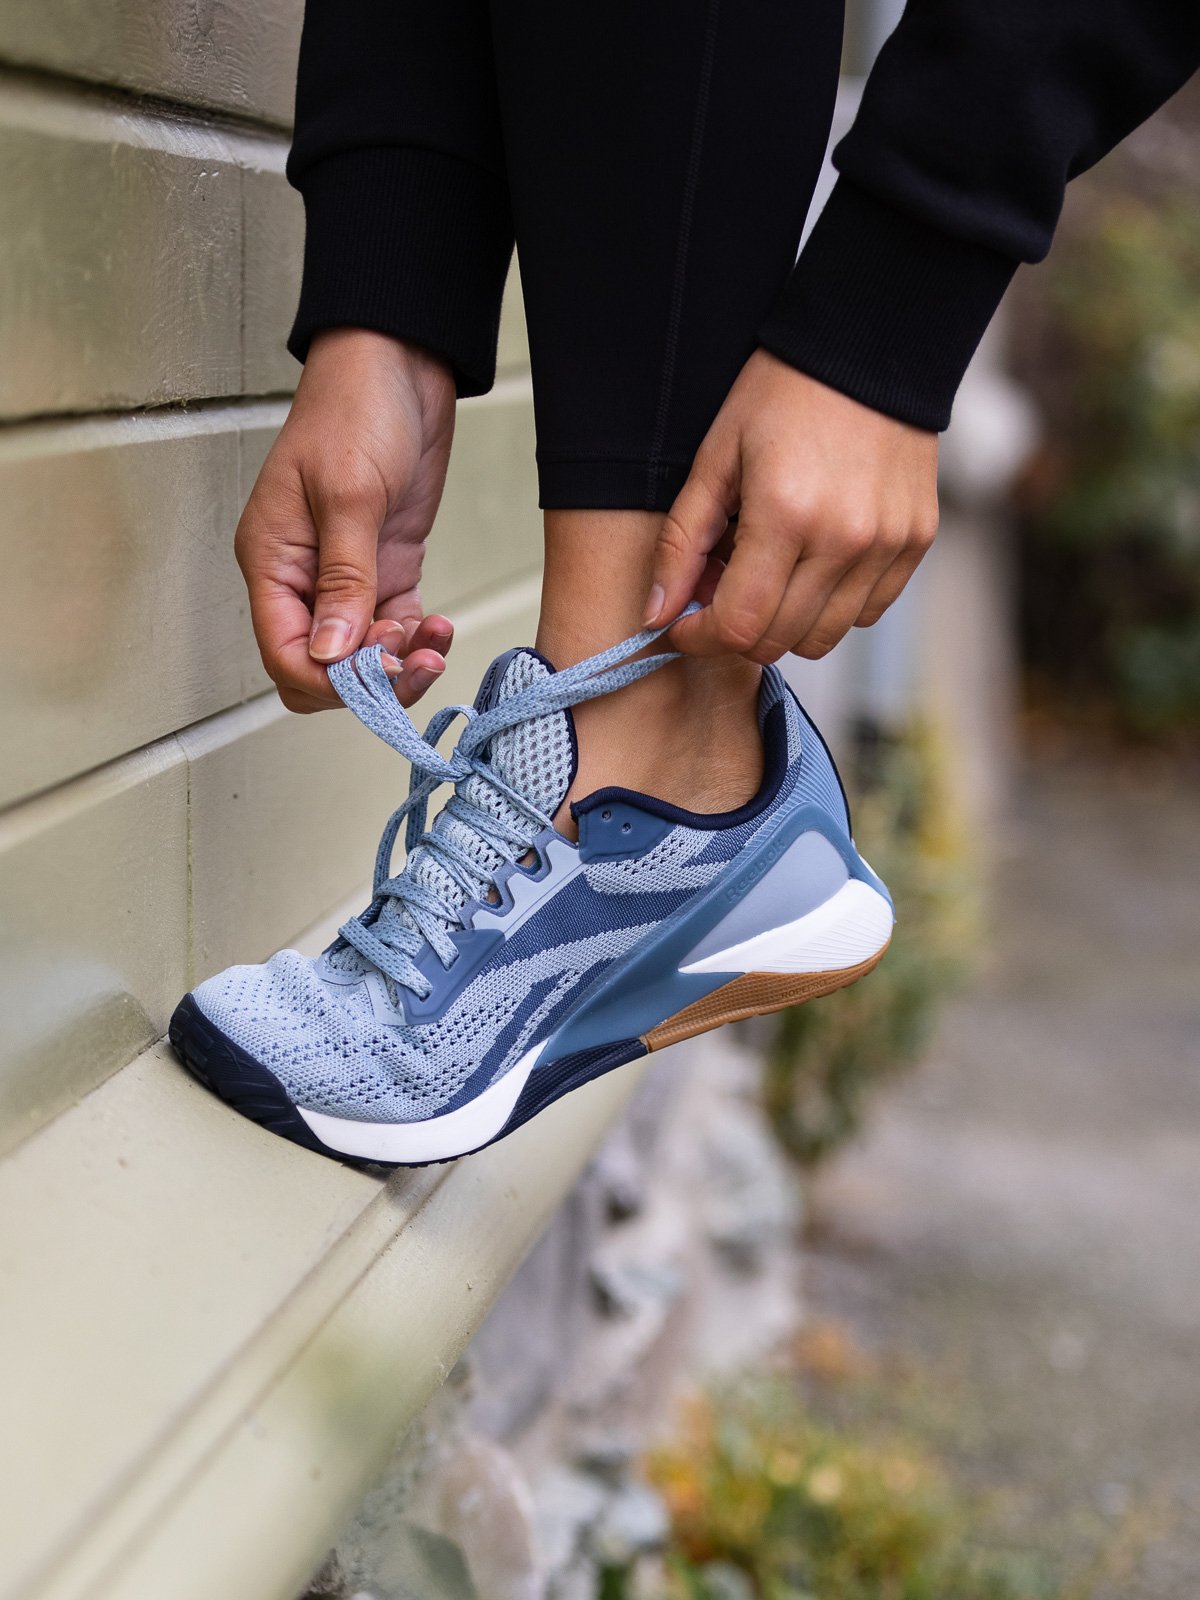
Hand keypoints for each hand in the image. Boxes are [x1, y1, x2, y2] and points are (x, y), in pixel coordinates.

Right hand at [235, 327, 456, 712]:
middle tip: (413, 658)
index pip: (285, 654)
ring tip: (434, 640)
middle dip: (368, 680)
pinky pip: (393, 630)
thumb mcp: (350, 495)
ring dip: (399, 665)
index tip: (379, 668)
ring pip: (360, 658)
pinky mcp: (384, 567)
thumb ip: (344, 580)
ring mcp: (344, 577)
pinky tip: (441, 625)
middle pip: (320, 669)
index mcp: (272, 562)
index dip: (331, 680)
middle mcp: (302, 579)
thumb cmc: (357, 409)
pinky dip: (416, 640)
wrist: (399, 362)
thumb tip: (331, 655)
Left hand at [645, 350, 939, 660]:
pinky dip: (831, 607)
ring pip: (824, 638)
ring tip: (768, 573)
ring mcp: (887, 545)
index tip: (684, 624)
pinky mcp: (915, 543)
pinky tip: (812, 564)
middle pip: (779, 640)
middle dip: (736, 631)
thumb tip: (656, 616)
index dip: (701, 637)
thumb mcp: (715, 461)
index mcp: (786, 514)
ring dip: (784, 623)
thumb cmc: (781, 396)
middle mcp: (844, 539)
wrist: (867, 346)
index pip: (739, 625)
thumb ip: (681, 544)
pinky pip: (867, 613)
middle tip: (721, 588)